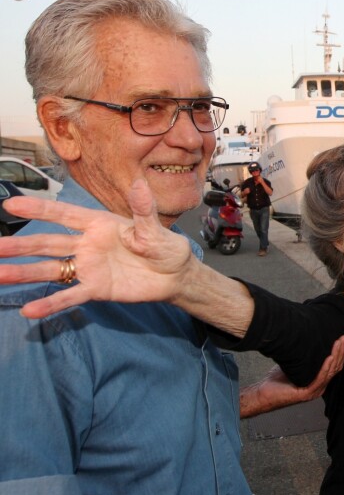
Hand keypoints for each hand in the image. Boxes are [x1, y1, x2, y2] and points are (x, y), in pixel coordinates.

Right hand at [0, 179, 194, 318]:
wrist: (175, 277)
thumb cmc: (165, 248)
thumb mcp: (155, 229)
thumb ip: (143, 211)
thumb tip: (140, 184)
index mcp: (99, 224)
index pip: (64, 214)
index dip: (39, 209)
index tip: (11, 204)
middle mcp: (88, 245)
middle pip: (48, 243)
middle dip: (21, 245)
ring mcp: (89, 268)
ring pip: (51, 269)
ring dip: (25, 273)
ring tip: (0, 275)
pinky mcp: (96, 289)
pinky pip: (70, 295)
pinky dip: (51, 303)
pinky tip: (30, 310)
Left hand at [240, 335, 343, 417]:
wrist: (263, 394)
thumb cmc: (277, 380)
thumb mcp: (294, 364)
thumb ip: (303, 357)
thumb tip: (306, 338)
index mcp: (318, 381)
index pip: (334, 366)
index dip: (340, 353)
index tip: (342, 340)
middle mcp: (319, 387)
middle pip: (335, 368)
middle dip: (341, 352)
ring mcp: (314, 391)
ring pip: (330, 372)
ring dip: (336, 356)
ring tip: (339, 344)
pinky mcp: (307, 393)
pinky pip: (320, 379)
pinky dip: (325, 367)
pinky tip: (329, 357)